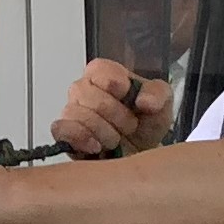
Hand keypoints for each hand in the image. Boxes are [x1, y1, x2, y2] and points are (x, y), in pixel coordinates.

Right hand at [56, 58, 174, 158]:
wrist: (140, 154)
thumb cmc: (145, 125)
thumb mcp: (162, 104)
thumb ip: (158, 94)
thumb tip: (144, 100)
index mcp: (105, 75)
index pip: (98, 69)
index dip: (114, 83)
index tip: (128, 95)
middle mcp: (85, 90)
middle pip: (87, 93)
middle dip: (114, 114)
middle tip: (129, 125)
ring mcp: (72, 112)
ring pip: (76, 113)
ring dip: (103, 131)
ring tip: (116, 139)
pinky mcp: (65, 135)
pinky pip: (62, 130)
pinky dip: (80, 138)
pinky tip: (96, 146)